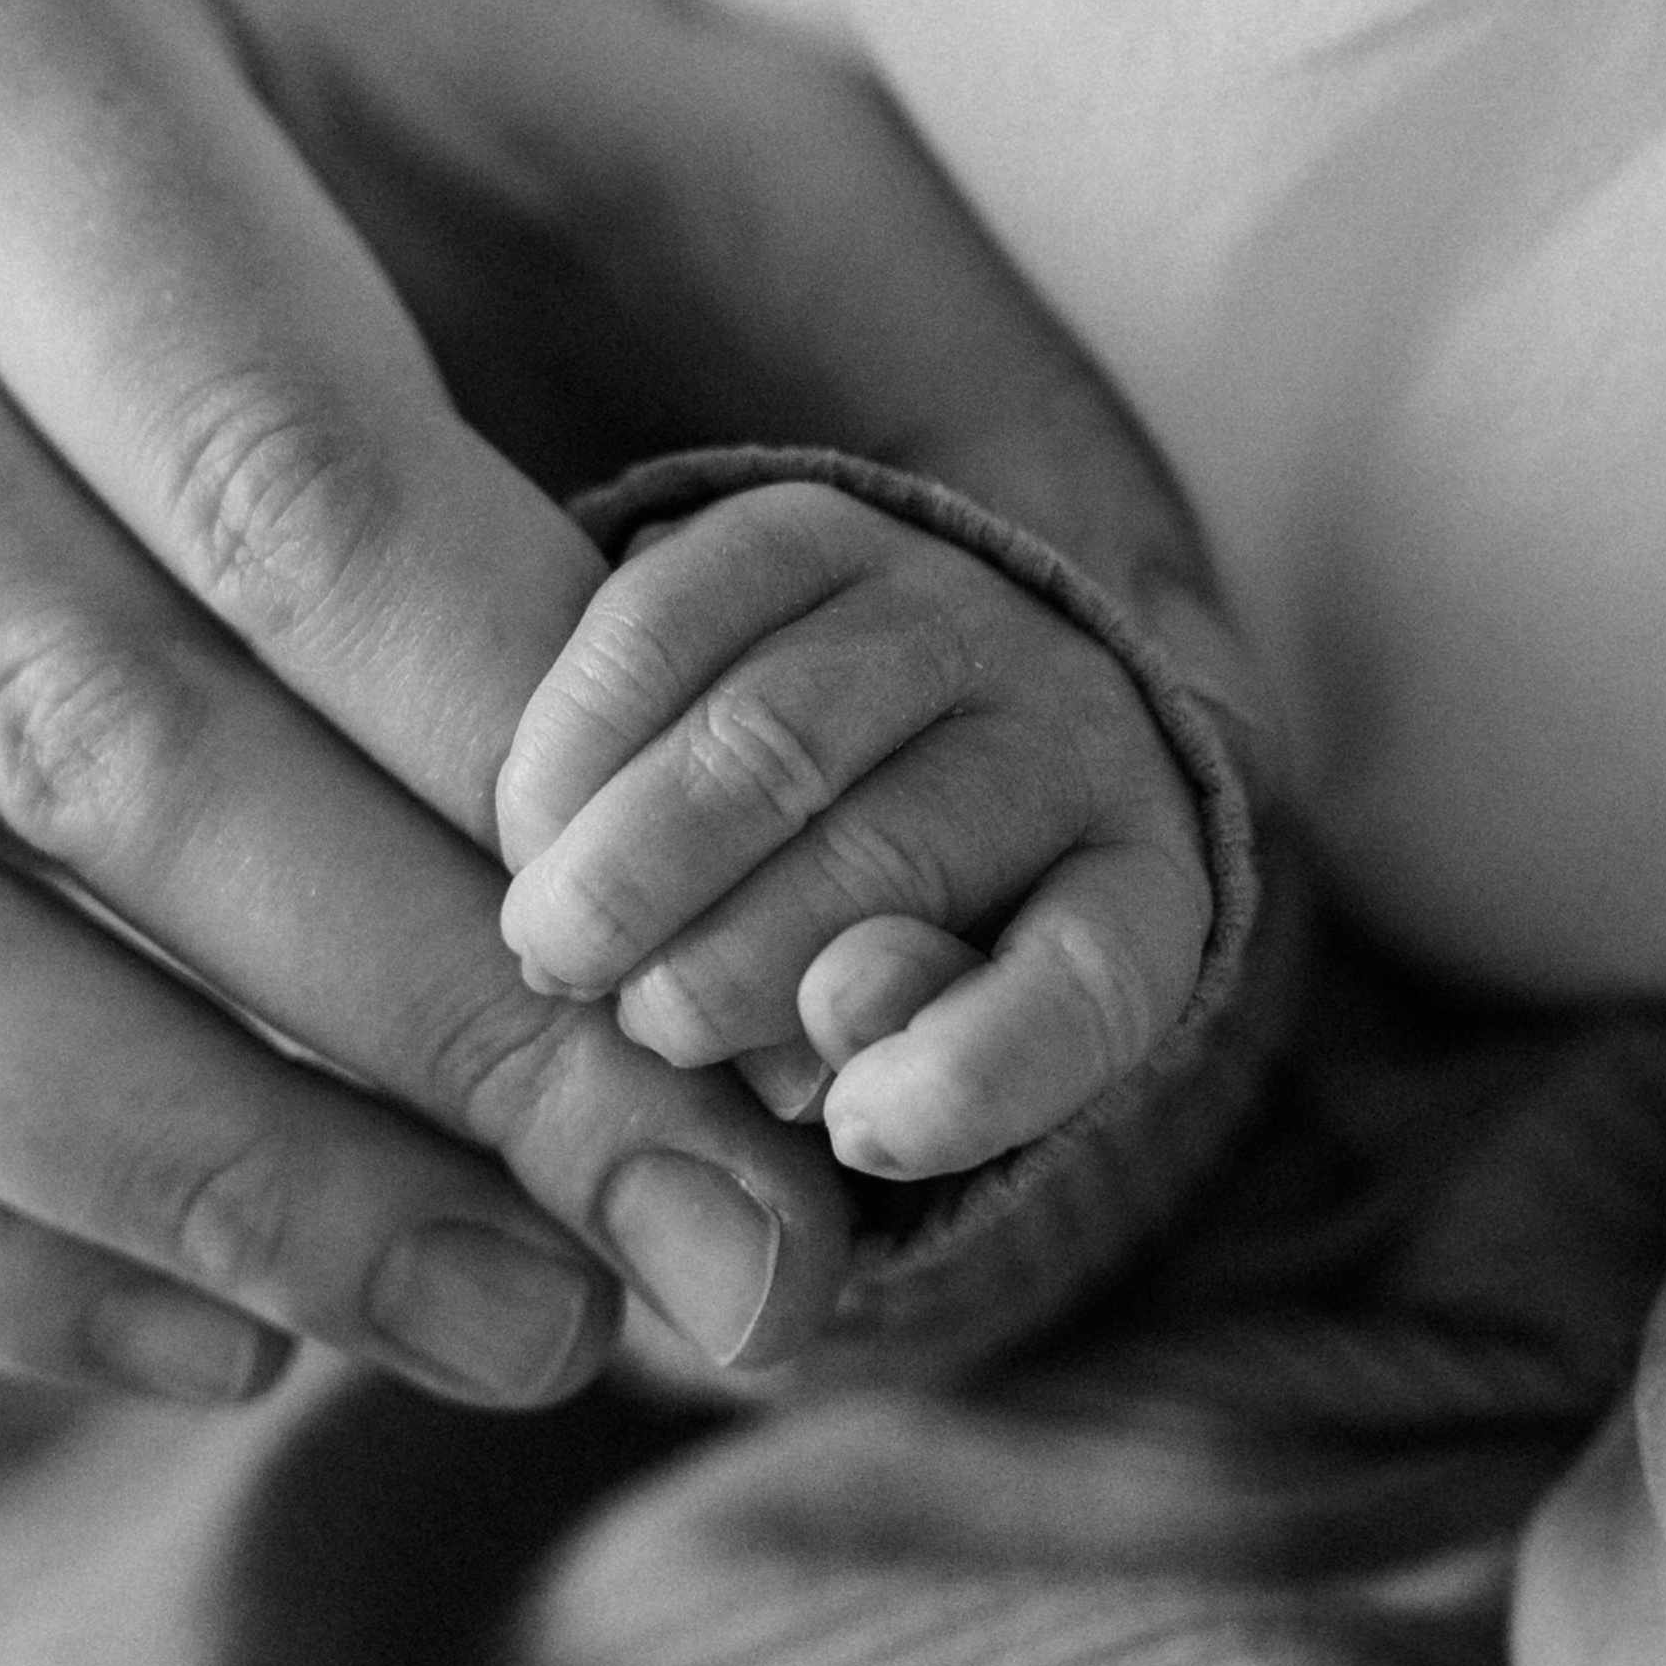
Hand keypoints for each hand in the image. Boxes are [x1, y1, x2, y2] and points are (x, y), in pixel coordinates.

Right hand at [0, 0, 848, 1401]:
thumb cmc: (378, 204)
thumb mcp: (671, 176)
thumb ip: (920, 389)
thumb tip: (1181, 725)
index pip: (288, 478)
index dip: (545, 795)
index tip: (782, 1021)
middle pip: (74, 715)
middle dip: (434, 1032)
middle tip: (709, 1240)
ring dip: (203, 1179)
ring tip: (516, 1322)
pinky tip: (231, 1333)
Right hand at [493, 482, 1214, 1177]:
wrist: (888, 748)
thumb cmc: (904, 963)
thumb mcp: (926, 1059)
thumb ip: (898, 1077)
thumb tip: (835, 1060)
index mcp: (1137, 889)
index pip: (1094, 980)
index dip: (977, 1069)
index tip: (855, 1138)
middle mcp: (1069, 725)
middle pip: (894, 859)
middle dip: (734, 972)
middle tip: (636, 1035)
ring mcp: (940, 609)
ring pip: (771, 740)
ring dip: (636, 865)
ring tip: (554, 952)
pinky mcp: (806, 527)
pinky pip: (673, 619)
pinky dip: (581, 737)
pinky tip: (528, 824)